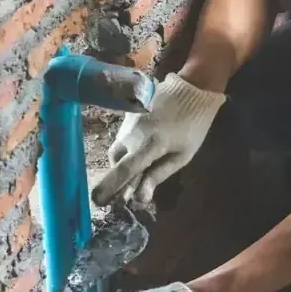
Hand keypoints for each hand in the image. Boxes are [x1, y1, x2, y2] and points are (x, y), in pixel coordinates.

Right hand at [91, 74, 225, 205]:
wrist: (192, 89)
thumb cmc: (194, 125)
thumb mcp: (182, 155)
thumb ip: (158, 175)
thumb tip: (139, 198)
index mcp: (149, 146)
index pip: (124, 171)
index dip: (109, 188)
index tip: (97, 202)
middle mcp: (133, 135)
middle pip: (116, 162)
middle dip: (118, 177)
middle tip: (127, 190)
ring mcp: (128, 124)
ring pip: (117, 150)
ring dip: (123, 163)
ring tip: (137, 170)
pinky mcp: (128, 116)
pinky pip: (122, 138)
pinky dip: (127, 149)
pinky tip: (140, 150)